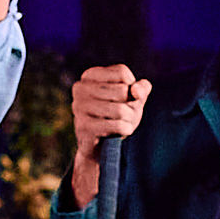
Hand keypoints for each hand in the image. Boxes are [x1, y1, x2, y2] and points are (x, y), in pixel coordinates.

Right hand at [70, 64, 148, 199]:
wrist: (100, 146)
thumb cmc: (117, 116)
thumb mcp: (132, 99)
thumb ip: (140, 89)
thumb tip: (136, 90)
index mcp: (90, 76)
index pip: (121, 72)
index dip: (132, 86)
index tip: (127, 97)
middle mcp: (80, 88)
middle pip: (122, 90)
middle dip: (130, 104)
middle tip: (125, 113)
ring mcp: (79, 107)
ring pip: (120, 110)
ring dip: (130, 119)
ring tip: (124, 123)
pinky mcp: (83, 126)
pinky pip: (117, 125)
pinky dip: (126, 129)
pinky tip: (121, 132)